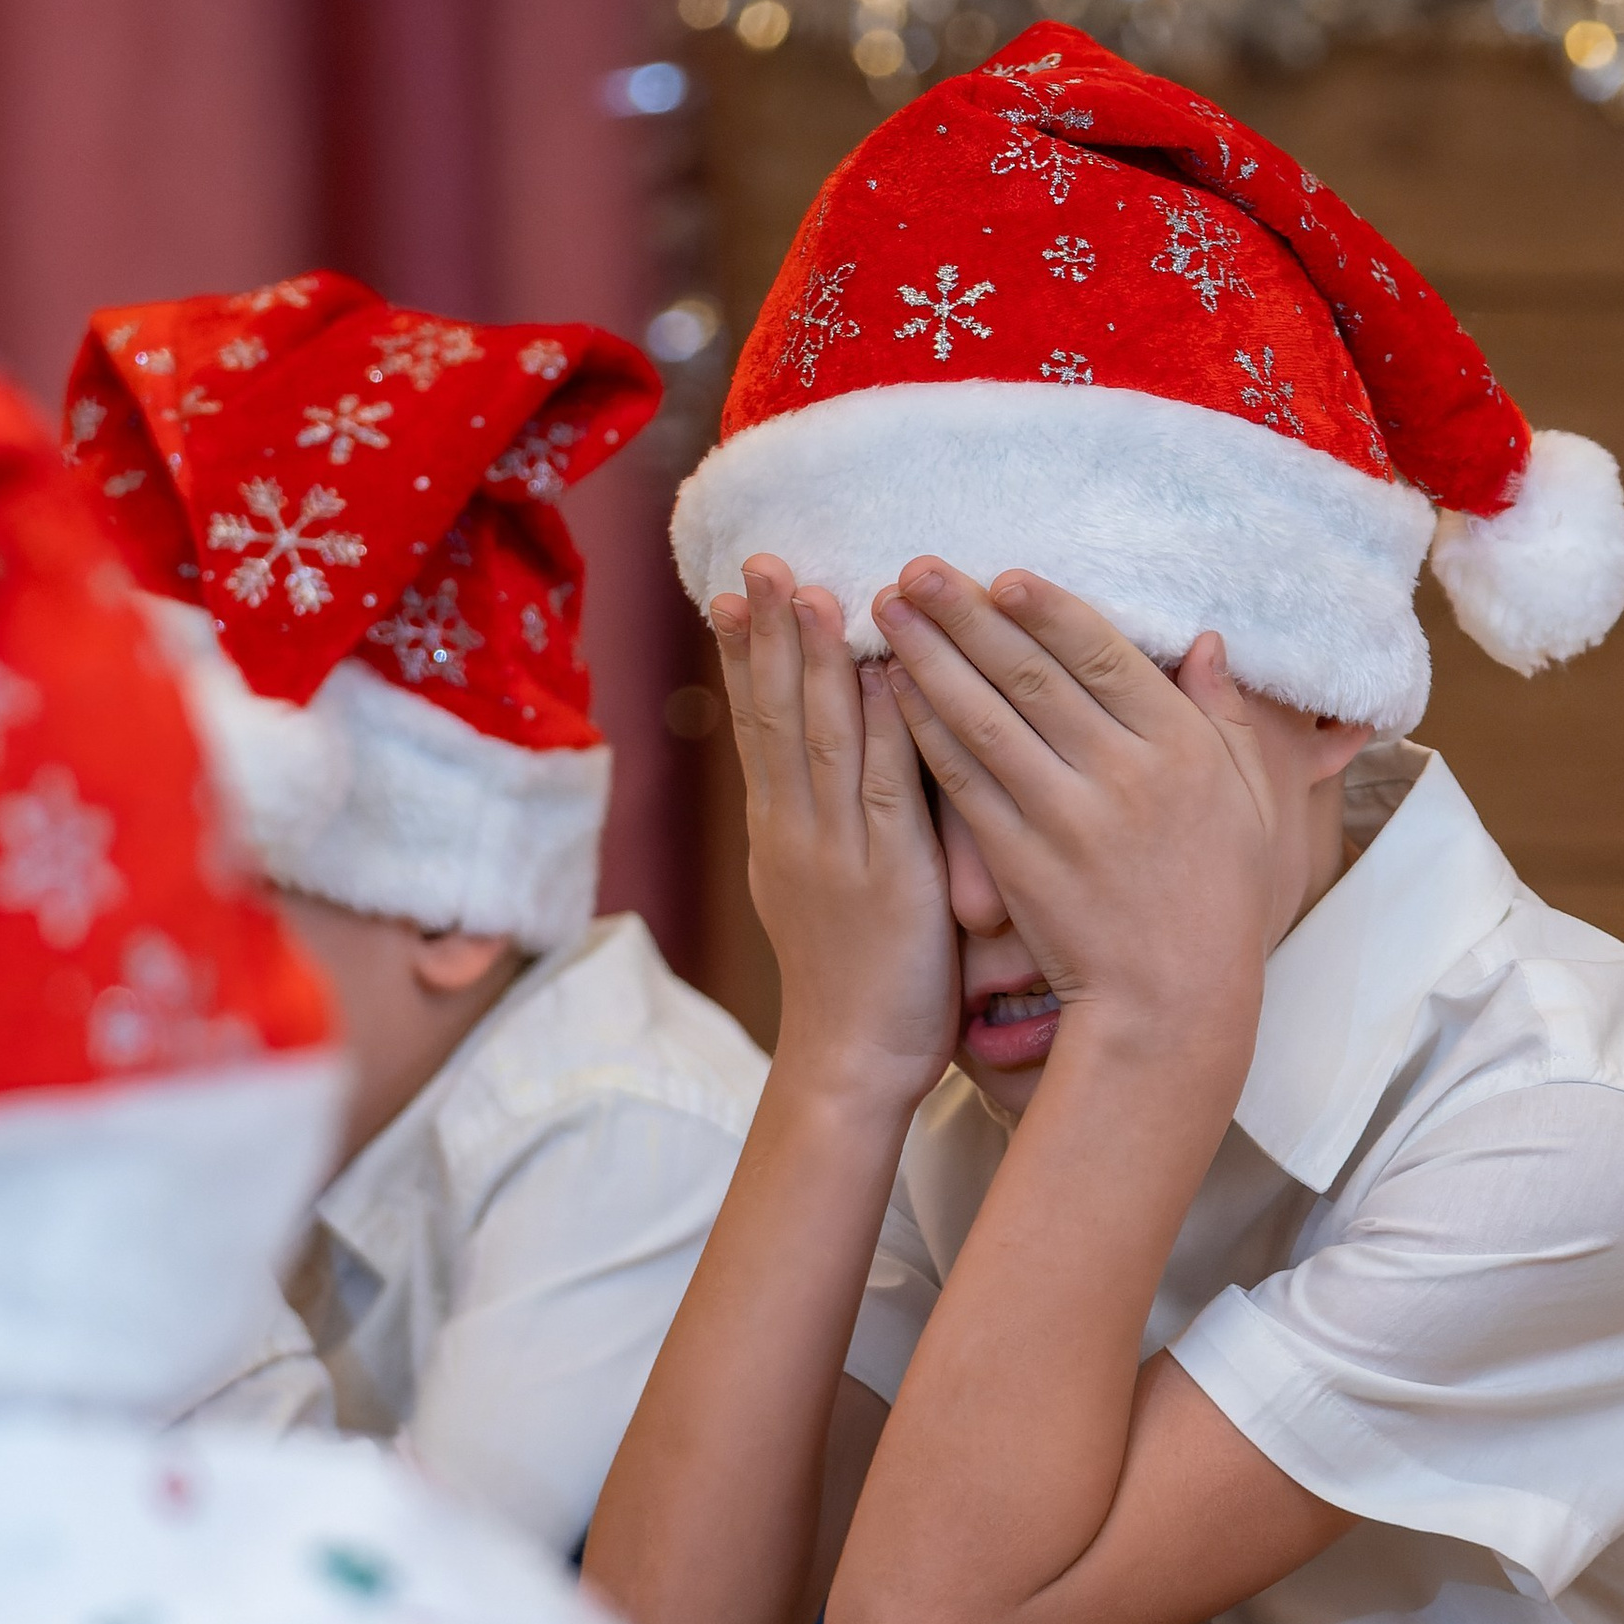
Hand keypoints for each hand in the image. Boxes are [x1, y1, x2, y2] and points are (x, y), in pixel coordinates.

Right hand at [711, 558, 957, 1111]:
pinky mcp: (890, 875)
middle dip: (768, 633)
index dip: (744, 657)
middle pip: (775, 716)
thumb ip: (821, 830)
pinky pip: (886, 784)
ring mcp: (838, 852)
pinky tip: (885, 670)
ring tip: (806, 588)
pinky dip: (883, 723)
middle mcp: (795, 832)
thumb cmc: (855, 986)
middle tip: (759, 559)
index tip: (733, 591)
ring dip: (815, 660)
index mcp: (779, 833)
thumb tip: (816, 779)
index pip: (756, 727)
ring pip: (821, 738)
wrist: (852, 1065)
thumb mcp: (819, 893)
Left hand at [874, 563, 1275, 1087]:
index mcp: (1181, 748)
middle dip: (968, 614)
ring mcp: (1065, 817)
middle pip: (1031, 673)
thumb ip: (1227, 719)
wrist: (1172, 1005)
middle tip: (917, 568)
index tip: (1001, 574)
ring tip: (888, 611)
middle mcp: (1122, 773)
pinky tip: (893, 692)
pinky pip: (963, 781)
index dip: (1047, 609)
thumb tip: (1206, 642)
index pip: (1103, 654)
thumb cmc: (1218, 904)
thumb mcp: (1252, 806)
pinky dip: (925, 730)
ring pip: (986, 718)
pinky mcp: (1018, 861)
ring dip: (930, 657)